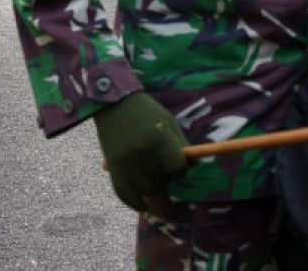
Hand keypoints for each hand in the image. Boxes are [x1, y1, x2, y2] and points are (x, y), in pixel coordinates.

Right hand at [94, 92, 190, 211]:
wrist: (114, 103)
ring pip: (148, 191)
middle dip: (166, 176)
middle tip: (161, 165)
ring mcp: (126, 164)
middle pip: (163, 181)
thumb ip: (181, 145)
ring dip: (154, 187)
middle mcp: (142, 154)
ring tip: (152, 174)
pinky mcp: (113, 170)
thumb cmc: (146, 112)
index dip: (180, 169)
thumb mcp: (169, 123)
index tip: (176, 165)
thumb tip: (193, 167)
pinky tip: (144, 203)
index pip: (178, 169)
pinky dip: (137, 203)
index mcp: (159, 140)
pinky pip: (126, 196)